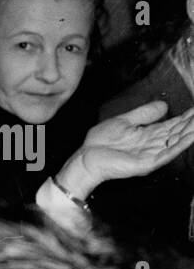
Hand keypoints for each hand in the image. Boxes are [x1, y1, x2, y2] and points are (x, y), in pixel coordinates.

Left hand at [54, 101, 193, 201]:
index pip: (172, 125)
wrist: (85, 157)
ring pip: (176, 142)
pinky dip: (181, 144)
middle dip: (191, 123)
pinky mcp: (147, 163)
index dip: (186, 117)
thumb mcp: (124, 121)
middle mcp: (152, 145)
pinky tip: (191, 136)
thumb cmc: (100, 142)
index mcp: (148, 135)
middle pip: (178, 132)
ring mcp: (151, 155)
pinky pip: (167, 153)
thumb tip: (164, 105)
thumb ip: (144, 114)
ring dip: (190, 132)